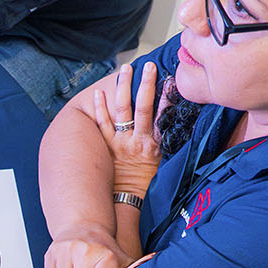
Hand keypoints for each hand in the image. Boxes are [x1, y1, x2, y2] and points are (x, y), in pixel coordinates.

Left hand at [91, 62, 163, 195]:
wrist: (126, 201)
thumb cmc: (143, 183)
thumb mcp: (160, 163)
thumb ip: (162, 142)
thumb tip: (169, 123)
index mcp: (153, 145)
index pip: (160, 115)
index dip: (165, 96)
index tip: (170, 79)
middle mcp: (136, 140)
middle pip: (141, 107)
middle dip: (145, 84)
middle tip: (148, 66)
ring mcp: (119, 142)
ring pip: (121, 110)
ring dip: (123, 88)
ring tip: (125, 69)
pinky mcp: (107, 146)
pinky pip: (102, 124)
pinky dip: (99, 108)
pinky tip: (98, 93)